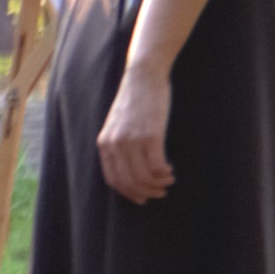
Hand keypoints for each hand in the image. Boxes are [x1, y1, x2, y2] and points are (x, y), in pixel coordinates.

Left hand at [97, 61, 178, 204]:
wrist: (143, 77)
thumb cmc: (135, 101)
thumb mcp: (118, 124)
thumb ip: (119, 144)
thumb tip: (131, 168)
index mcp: (104, 143)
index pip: (113, 179)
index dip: (128, 192)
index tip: (141, 197)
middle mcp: (115, 144)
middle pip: (128, 182)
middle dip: (145, 193)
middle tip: (159, 193)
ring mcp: (132, 141)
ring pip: (143, 178)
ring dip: (158, 185)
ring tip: (168, 181)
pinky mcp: (151, 136)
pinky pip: (157, 167)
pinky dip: (164, 174)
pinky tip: (170, 170)